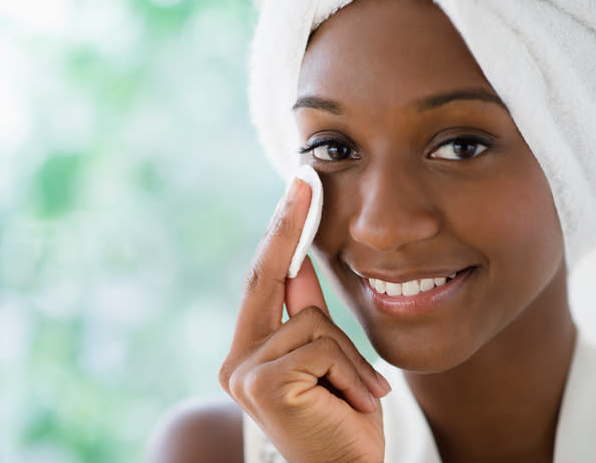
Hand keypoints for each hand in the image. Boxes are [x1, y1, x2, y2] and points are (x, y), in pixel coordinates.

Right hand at [219, 177, 389, 462]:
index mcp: (250, 353)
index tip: (296, 190)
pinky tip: (352, 403)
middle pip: (267, 278)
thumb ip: (308, 314)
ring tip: (357, 394)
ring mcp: (246, 372)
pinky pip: (322, 345)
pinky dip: (351, 371)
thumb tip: (302, 263)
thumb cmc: (342, 420)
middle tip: (306, 176)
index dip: (279, 234)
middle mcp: (238, 361)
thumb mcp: (329, 358)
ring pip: (312, 318)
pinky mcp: (264, 383)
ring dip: (349, 355)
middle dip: (289, 226)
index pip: (263, 282)